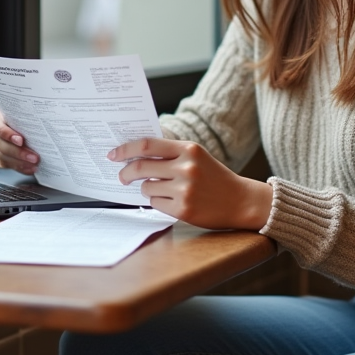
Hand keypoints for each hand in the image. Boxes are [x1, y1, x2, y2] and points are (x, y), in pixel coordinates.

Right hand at [0, 112, 39, 174]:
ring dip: (19, 161)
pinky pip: (7, 165)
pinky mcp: (3, 159)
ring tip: (35, 162)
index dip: (3, 131)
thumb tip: (49, 106)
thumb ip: (38, 110)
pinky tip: (31, 168)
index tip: (20, 139)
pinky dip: (20, 168)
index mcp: (0, 117)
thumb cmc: (38, 119)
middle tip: (33, 156)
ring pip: (1, 155)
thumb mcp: (37, 112)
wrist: (44, 132)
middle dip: (16, 151)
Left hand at [110, 137, 272, 230]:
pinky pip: (156, 204)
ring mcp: (184, 189)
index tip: (113, 154)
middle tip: (122, 177)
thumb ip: (170, 153)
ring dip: (147, 189)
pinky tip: (173, 201)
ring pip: (147, 188)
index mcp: (188, 149)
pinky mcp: (183, 209)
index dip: (126, 149)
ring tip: (162, 190)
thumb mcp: (196, 156)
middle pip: (141, 167)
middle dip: (126, 173)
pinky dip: (158, 202)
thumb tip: (135, 154)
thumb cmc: (214, 177)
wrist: (241, 200)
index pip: (147, 145)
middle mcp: (186, 168)